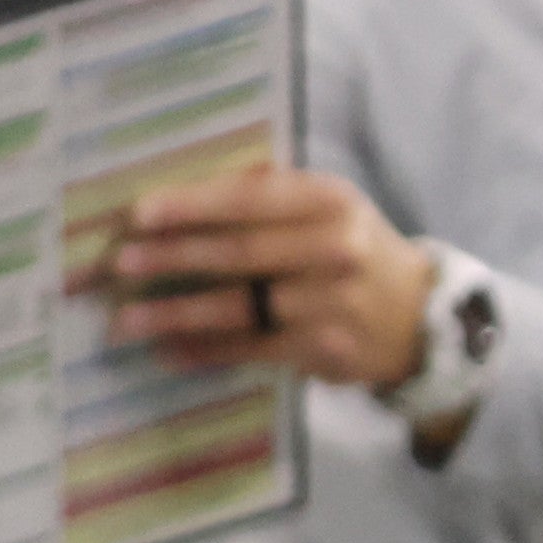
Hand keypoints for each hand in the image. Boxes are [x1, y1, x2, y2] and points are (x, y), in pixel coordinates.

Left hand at [104, 160, 438, 400]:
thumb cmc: (356, 252)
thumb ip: (270, 195)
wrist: (421, 318)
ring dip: (175, 314)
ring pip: (239, 308)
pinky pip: (252, 349)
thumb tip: (188, 191)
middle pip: (238, 254)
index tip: (140, 215)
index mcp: (330, 201)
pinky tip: (168, 351)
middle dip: (172, 258)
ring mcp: (332, 303)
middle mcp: (335, 249)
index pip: (250, 200)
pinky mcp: (325, 349)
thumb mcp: (330, 208)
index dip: (192, 207)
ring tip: (127, 320)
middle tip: (120, 265)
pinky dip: (205, 351)